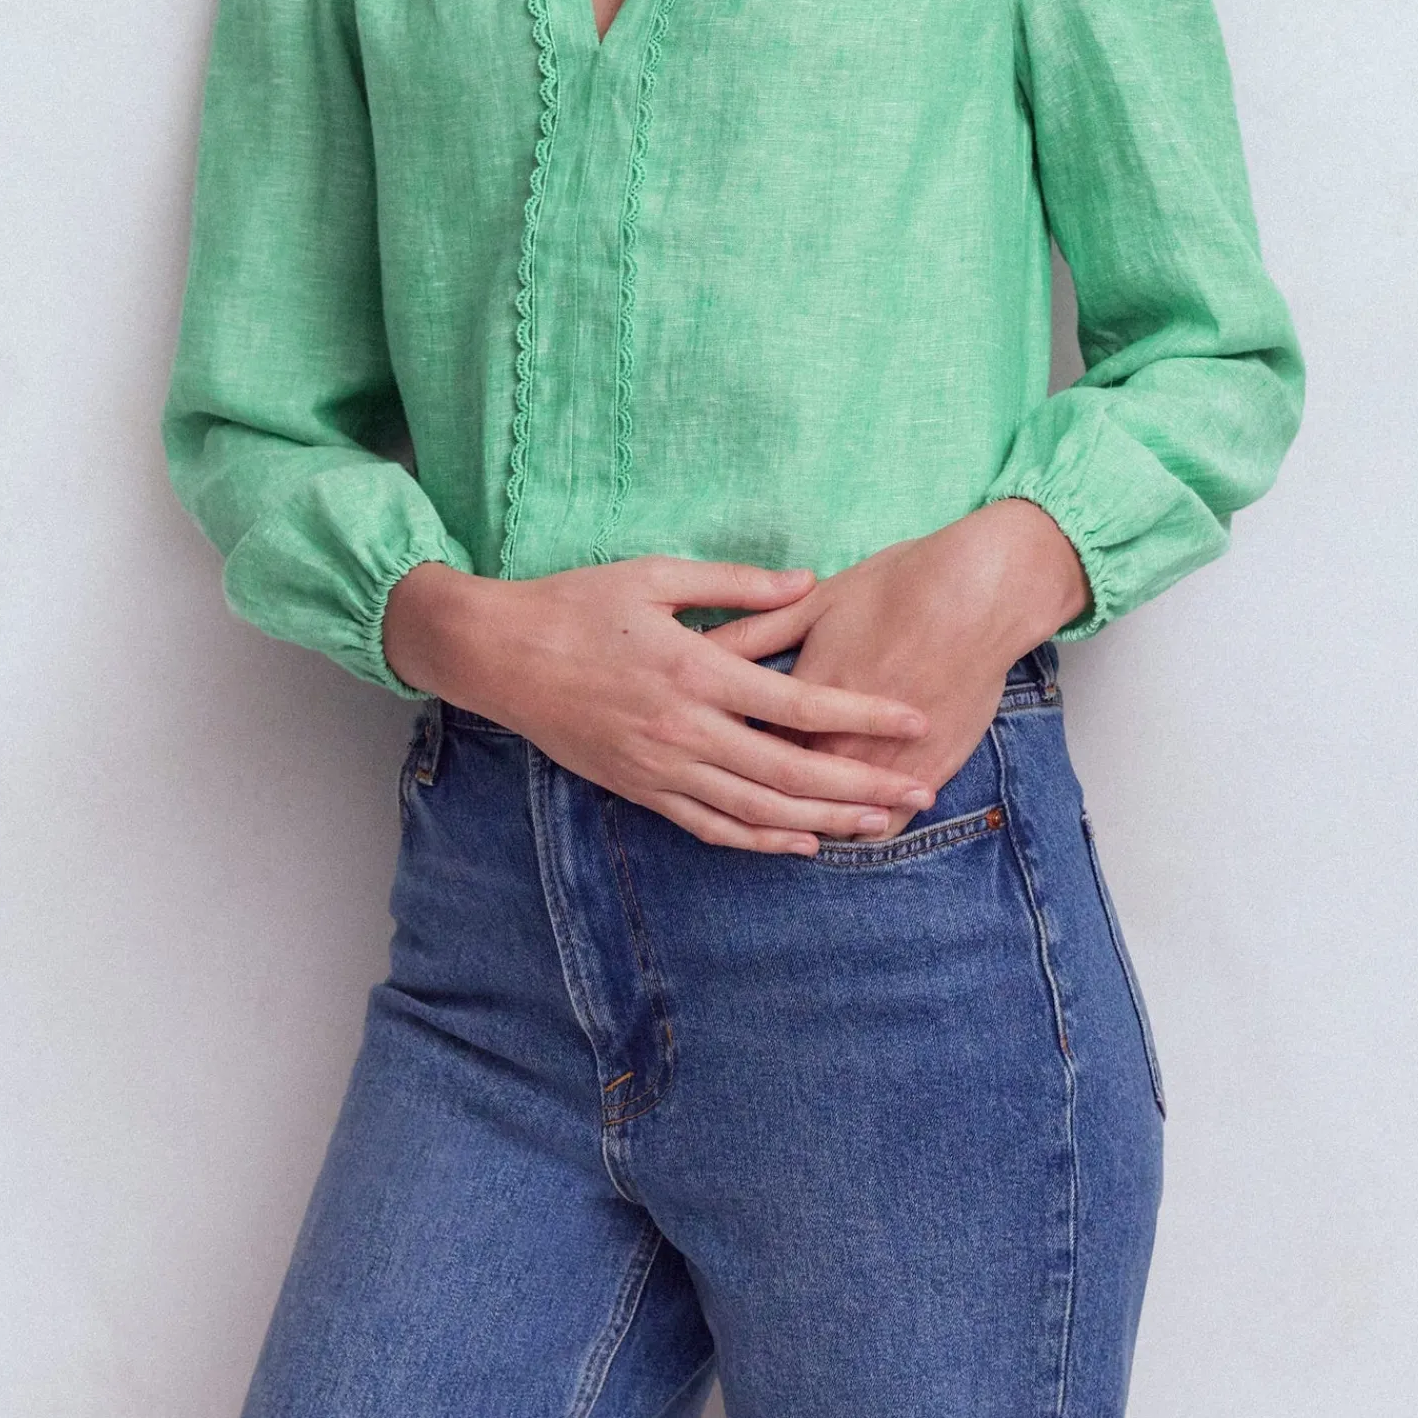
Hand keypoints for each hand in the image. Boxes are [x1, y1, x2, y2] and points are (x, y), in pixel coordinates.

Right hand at [381, 556, 941, 854]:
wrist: (498, 653)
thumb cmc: (577, 603)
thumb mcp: (655, 574)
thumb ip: (735, 583)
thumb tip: (806, 582)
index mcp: (695, 669)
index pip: (798, 700)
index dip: (862, 713)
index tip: (914, 719)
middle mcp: (684, 729)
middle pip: (791, 771)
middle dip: (861, 785)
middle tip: (918, 791)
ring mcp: (661, 767)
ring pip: (758, 810)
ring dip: (825, 821)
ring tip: (879, 824)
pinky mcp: (641, 789)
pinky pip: (711, 827)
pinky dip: (762, 841)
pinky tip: (803, 843)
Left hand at [702, 502, 1087, 837]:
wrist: (978, 594)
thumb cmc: (896, 586)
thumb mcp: (817, 602)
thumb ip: (756, 630)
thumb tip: (700, 646)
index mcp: (796, 699)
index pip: (745, 747)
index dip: (727, 755)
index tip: (714, 758)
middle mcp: (833, 743)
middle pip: (782, 794)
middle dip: (757, 800)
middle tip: (739, 799)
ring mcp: (882, 766)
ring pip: (831, 820)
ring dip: (811, 826)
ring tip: (794, 824)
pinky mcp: (926, 775)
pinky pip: (885, 828)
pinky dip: (866, 831)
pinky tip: (855, 826)